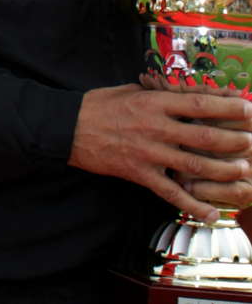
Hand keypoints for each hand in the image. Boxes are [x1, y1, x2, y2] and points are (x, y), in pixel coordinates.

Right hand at [69, 84, 251, 221]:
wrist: (68, 127)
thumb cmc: (100, 105)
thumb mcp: (132, 90)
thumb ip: (161, 94)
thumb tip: (191, 93)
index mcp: (154, 102)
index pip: (199, 103)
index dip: (227, 106)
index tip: (248, 107)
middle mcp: (155, 127)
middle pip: (204, 136)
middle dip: (233, 141)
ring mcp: (148, 153)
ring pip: (193, 164)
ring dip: (222, 170)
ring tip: (243, 172)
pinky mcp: (139, 174)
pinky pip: (170, 192)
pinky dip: (192, 204)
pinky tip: (210, 213)